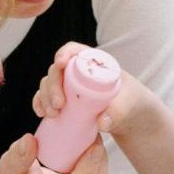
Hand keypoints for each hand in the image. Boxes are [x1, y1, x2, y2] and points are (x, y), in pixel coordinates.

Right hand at [0, 133, 108, 173]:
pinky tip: (93, 155)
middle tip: (96, 139)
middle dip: (99, 166)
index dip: (86, 172)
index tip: (93, 147)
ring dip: (101, 168)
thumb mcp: (6, 171)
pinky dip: (99, 173)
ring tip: (95, 144)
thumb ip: (16, 158)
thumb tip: (29, 141)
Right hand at [32, 42, 149, 136]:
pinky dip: (41, 104)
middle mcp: (79, 72)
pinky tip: (42, 114)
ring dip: (45, 97)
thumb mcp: (130, 105)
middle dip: (53, 85)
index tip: (60, 64)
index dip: (65, 54)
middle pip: (58, 71)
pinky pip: (47, 99)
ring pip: (49, 85)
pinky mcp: (65, 102)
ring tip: (53, 114)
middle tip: (58, 105)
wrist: (131, 118)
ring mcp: (70, 87)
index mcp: (95, 63)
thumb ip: (119, 111)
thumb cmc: (132, 103)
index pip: (76, 51)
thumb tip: (102, 122)